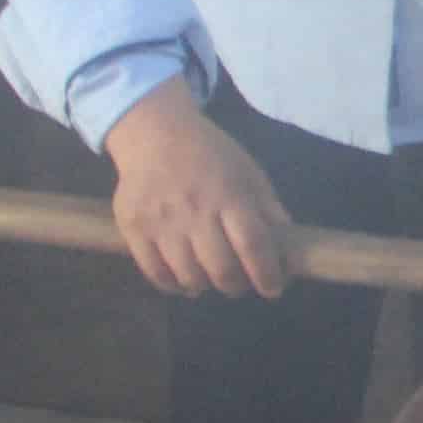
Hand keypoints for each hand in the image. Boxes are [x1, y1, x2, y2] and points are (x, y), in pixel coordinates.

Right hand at [105, 76, 293, 298]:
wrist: (155, 133)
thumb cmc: (210, 155)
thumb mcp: (249, 173)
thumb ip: (269, 212)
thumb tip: (288, 255)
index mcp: (229, 194)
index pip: (253, 245)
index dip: (267, 274)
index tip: (273, 289)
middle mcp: (195, 209)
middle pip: (221, 268)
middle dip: (237, 286)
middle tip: (240, 283)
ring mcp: (161, 221)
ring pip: (189, 276)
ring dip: (206, 286)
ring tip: (211, 278)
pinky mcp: (133, 228)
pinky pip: (156, 274)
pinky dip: (174, 285)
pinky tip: (184, 278)